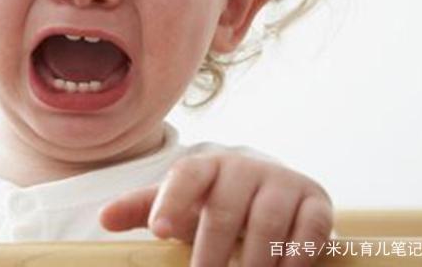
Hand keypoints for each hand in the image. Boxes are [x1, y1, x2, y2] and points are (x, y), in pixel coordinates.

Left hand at [99, 152, 332, 266]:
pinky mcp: (316, 201)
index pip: (187, 175)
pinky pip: (311, 229)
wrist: (268, 189)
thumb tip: (105, 218)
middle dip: (211, 252)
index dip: (172, 200)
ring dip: (253, 262)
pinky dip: (296, 257)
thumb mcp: (179, 202)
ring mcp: (283, 182)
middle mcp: (245, 168)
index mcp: (207, 165)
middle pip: (226, 209)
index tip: (160, 230)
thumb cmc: (214, 201)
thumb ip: (144, 208)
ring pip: (268, 222)